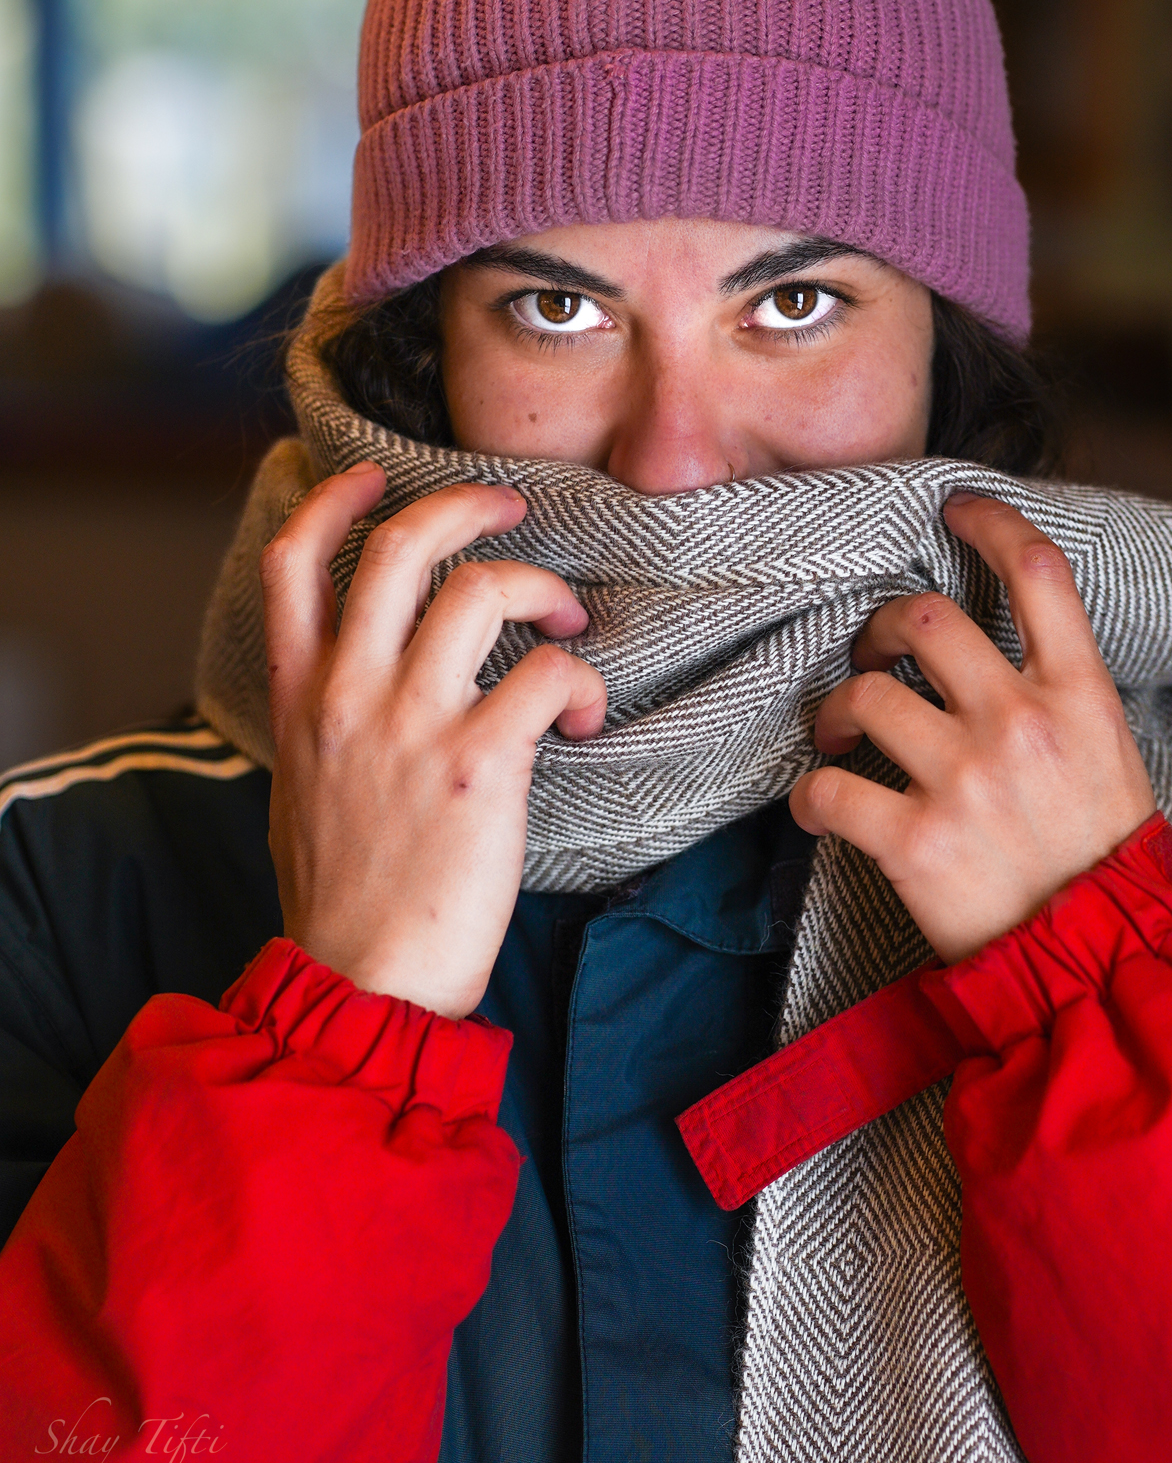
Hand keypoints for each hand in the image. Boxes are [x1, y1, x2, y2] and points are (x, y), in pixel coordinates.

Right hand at [261, 462, 605, 1017]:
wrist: (361, 986)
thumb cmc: (342, 898)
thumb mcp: (301, 790)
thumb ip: (324, 721)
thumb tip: (357, 682)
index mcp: (301, 698)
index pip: (294, 563)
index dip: (334, 499)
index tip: (374, 476)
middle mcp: (348, 694)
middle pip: (398, 545)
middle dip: (465, 503)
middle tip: (512, 508)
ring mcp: (411, 724)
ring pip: (480, 588)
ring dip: (541, 587)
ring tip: (569, 619)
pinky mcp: (478, 764)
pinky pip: (545, 672)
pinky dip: (580, 680)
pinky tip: (586, 714)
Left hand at [788, 492, 1155, 962]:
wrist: (1102, 960)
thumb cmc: (1099, 856)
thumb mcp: (1106, 754)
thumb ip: (1056, 692)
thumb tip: (992, 643)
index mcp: (1080, 695)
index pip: (1038, 571)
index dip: (990, 523)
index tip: (954, 509)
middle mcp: (1021, 723)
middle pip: (926, 619)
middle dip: (881, 627)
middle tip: (870, 656)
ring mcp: (966, 780)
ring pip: (866, 696)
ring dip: (837, 709)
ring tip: (839, 736)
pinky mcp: (916, 841)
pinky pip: (828, 790)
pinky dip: (810, 796)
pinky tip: (819, 807)